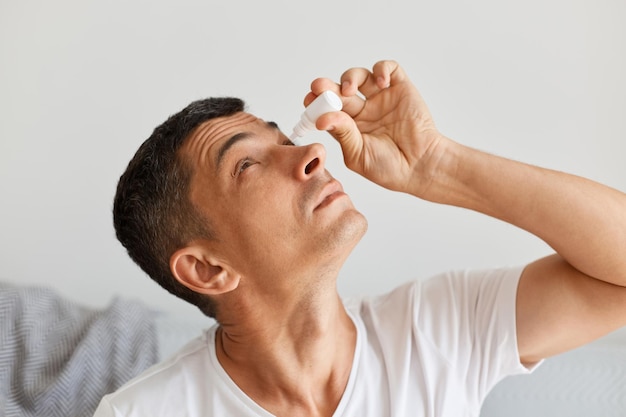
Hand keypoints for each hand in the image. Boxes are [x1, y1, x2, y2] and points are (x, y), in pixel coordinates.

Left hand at [306, 60, 446, 195]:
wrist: (421, 166)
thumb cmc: (389, 168)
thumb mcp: (358, 155)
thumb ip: (342, 134)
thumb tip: (320, 119)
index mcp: (349, 127)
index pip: (327, 109)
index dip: (317, 102)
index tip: (309, 101)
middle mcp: (363, 110)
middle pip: (339, 91)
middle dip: (326, 87)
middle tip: (318, 87)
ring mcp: (381, 98)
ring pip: (360, 77)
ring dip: (350, 77)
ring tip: (350, 90)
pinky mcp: (401, 89)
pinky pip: (389, 69)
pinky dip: (382, 70)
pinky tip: (380, 83)